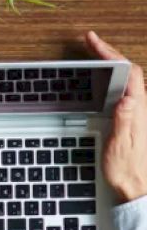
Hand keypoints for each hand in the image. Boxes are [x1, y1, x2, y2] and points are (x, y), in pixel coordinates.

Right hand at [89, 31, 146, 203]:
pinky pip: (122, 90)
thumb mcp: (121, 146)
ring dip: (111, 62)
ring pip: (127, 79)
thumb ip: (124, 121)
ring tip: (94, 52)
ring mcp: (135, 113)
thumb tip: (126, 98)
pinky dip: (111, 77)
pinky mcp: (129, 119)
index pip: (130, 73)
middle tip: (90, 40)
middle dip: (109, 52)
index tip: (94, 42)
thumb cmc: (126, 170)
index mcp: (137, 111)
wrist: (134, 188)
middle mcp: (139, 109)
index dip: (112, 53)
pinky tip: (101, 78)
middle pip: (129, 71)